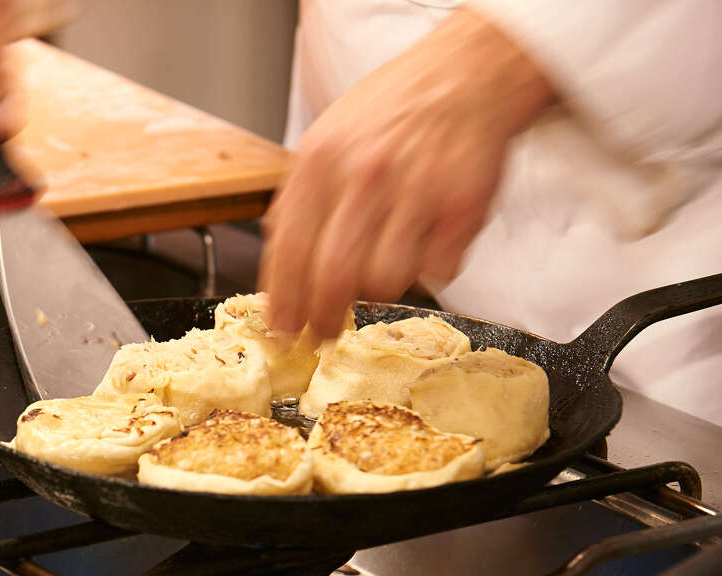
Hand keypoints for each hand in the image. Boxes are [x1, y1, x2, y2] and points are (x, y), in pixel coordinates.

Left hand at [261, 7, 554, 337]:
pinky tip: (428, 238)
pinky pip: (437, 272)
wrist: (466, 74)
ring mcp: (417, 193)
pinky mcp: (462, 208)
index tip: (282, 331)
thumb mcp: (328, 136)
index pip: (288, 250)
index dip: (283, 301)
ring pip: (385, 282)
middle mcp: (365, 177)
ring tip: (387, 259)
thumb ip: (299, 195)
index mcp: (321, 160)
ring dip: (381, 285)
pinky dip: (430, 267)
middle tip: (324, 334)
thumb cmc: (394, 111)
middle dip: (324, 319)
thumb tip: (278, 254)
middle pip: (334, 277)